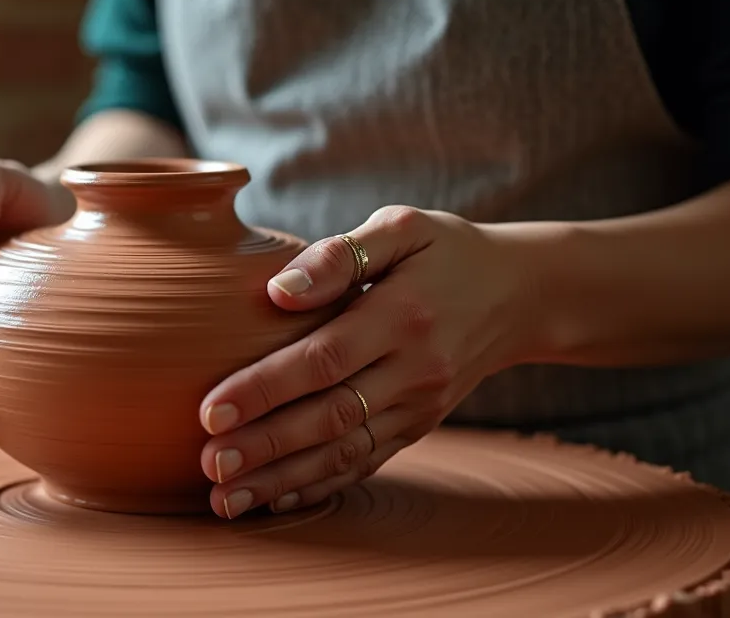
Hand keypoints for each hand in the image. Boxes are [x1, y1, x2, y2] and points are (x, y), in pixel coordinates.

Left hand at [197, 206, 539, 517]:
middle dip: (264, 447)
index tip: (211, 409)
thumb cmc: (445, 251)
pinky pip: (365, 464)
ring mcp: (418, 407)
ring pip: (343, 452)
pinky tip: (272, 501)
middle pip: (329, 418)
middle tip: (208, 466)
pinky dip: (318, 486)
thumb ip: (340, 254)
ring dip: (281, 479)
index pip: (324, 359)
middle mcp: (413, 371)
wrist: (520, 294)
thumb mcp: (403, 228)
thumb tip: (278, 290)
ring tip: (225, 499)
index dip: (266, 388)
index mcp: (402, 315)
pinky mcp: (417, 427)